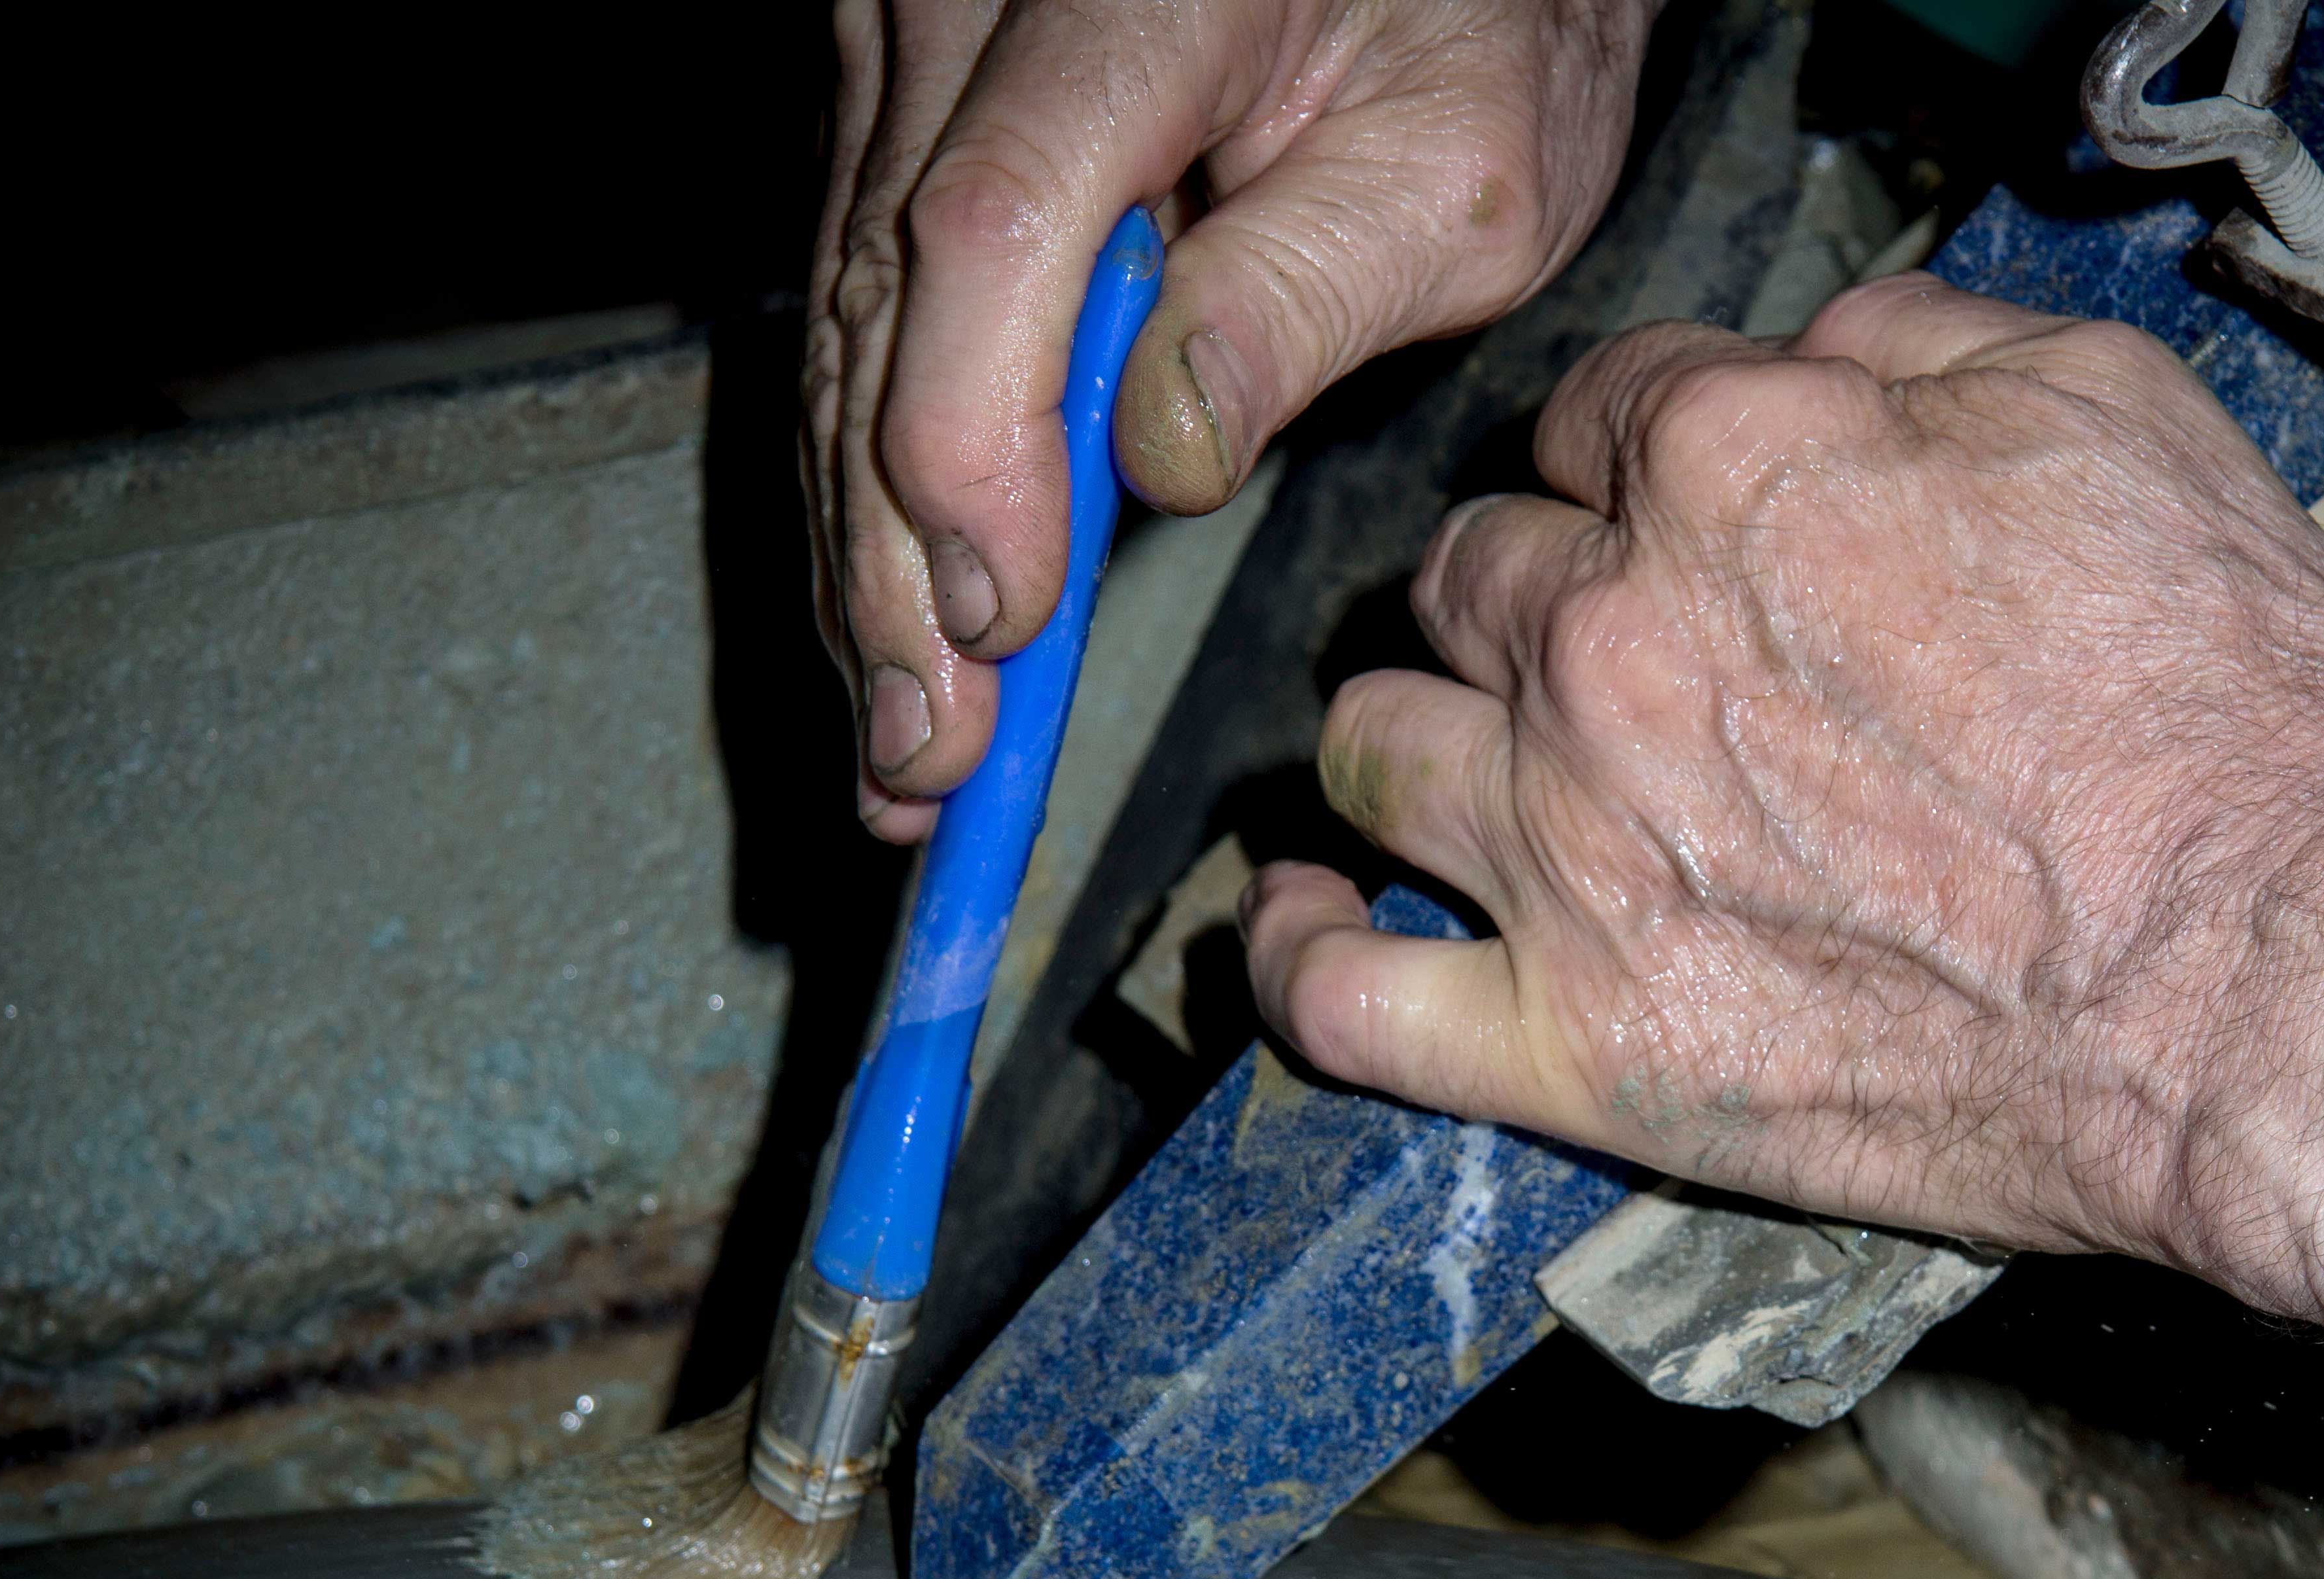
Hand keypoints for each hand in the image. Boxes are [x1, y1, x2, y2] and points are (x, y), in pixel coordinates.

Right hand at [807, 0, 1659, 841]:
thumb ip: (1305, 292)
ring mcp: (908, 45)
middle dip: (897, 559)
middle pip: (883, 301)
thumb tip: (1162, 455)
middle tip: (928, 760)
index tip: (997, 621)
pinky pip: (861, 313)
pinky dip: (878, 483)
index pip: (988, 229)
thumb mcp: (1459, 164)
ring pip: (846, 327)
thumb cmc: (1477, 30)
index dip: (971, 441)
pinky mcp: (898, 108)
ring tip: (902, 748)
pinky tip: (897, 630)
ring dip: (866, 553)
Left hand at [1238, 274, 2323, 1327]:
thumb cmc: (2228, 718)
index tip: (1661, 521)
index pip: (1591, 418)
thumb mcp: (2117, 415)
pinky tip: (1306, 930)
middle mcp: (1612, 638)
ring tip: (1457, 772)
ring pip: (1372, 751)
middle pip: (1466, 575)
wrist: (2276, 979)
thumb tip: (1804, 348)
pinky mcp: (1576, 1041)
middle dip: (1521, 597)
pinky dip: (1301, 965)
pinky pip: (1345, 1003)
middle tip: (1599, 657)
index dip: (1629, 467)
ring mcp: (1571, 849)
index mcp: (1733, 467)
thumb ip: (1916, 346)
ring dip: (1407, 744)